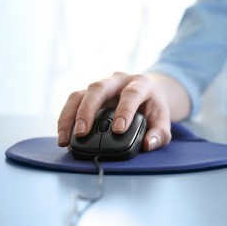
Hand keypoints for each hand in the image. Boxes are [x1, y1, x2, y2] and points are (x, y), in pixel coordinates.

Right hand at [57, 72, 172, 151]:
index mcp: (141, 84)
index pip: (131, 93)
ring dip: (70, 115)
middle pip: (99, 88)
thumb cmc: (154, 108)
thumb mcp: (163, 120)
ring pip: (80, 93)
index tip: (118, 130)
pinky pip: (73, 101)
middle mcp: (119, 80)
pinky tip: (64, 136)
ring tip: (66, 139)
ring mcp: (102, 85)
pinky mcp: (89, 93)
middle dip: (88, 110)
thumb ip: (160, 134)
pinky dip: (66, 118)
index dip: (125, 110)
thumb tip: (148, 145)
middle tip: (83, 133)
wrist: (148, 93)